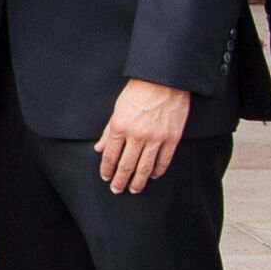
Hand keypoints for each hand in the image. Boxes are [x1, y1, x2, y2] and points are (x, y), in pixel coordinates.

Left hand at [93, 78, 193, 196]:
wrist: (164, 79)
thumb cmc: (139, 90)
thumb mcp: (117, 108)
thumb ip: (108, 131)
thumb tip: (99, 148)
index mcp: (120, 127)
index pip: (110, 156)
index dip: (107, 170)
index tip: (106, 178)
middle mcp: (136, 136)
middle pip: (126, 166)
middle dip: (120, 181)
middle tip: (117, 190)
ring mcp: (155, 138)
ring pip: (144, 168)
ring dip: (138, 182)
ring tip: (134, 189)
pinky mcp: (171, 138)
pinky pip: (164, 161)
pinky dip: (157, 171)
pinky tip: (152, 176)